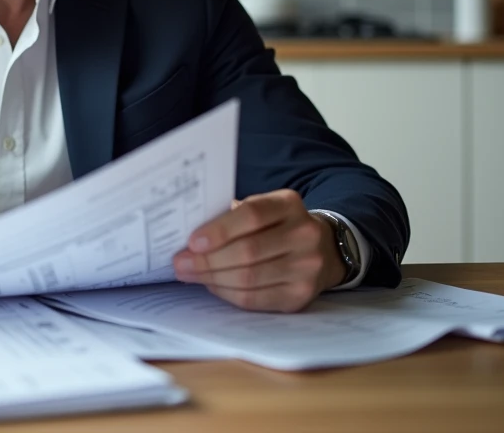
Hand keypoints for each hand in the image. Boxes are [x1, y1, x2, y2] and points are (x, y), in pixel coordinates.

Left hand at [172, 189, 344, 312]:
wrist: (323, 249)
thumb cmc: (276, 226)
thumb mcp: (262, 209)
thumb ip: (231, 216)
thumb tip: (187, 235)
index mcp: (289, 205)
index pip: (252, 215)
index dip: (220, 230)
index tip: (192, 242)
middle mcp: (304, 234)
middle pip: (248, 251)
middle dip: (207, 260)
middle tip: (180, 263)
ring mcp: (307, 268)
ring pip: (249, 278)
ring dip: (212, 278)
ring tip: (189, 274)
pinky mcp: (301, 295)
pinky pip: (255, 299)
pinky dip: (227, 293)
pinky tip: (212, 285)